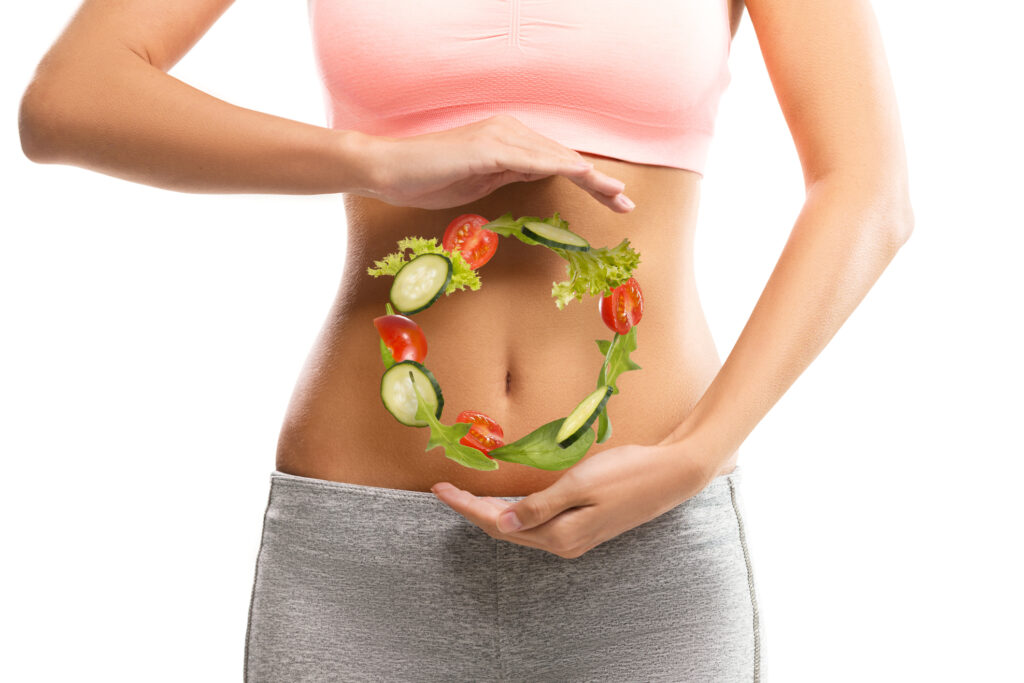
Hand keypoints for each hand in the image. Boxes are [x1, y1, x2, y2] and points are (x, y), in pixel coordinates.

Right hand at [359, 114, 634, 211]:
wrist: (388, 170)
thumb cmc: (427, 180)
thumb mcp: (478, 183)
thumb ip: (508, 176)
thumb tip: (535, 176)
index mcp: (507, 141)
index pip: (555, 163)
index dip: (587, 182)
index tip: (612, 202)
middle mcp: (508, 132)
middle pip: (563, 159)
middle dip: (598, 183)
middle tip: (627, 203)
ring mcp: (499, 137)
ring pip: (556, 158)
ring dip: (590, 178)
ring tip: (617, 196)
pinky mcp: (489, 148)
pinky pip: (534, 160)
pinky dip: (562, 169)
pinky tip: (584, 179)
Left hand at [430, 442, 714, 558]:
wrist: (671, 475)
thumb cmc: (626, 473)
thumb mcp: (578, 484)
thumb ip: (539, 506)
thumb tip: (501, 523)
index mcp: (559, 535)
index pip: (498, 524)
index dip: (467, 507)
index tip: (440, 489)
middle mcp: (564, 543)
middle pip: (505, 530)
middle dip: (473, 511)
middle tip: (446, 490)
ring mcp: (575, 537)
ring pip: (521, 528)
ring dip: (492, 513)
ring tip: (467, 496)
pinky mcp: (584, 527)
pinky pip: (538, 524)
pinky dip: (515, 513)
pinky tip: (507, 503)